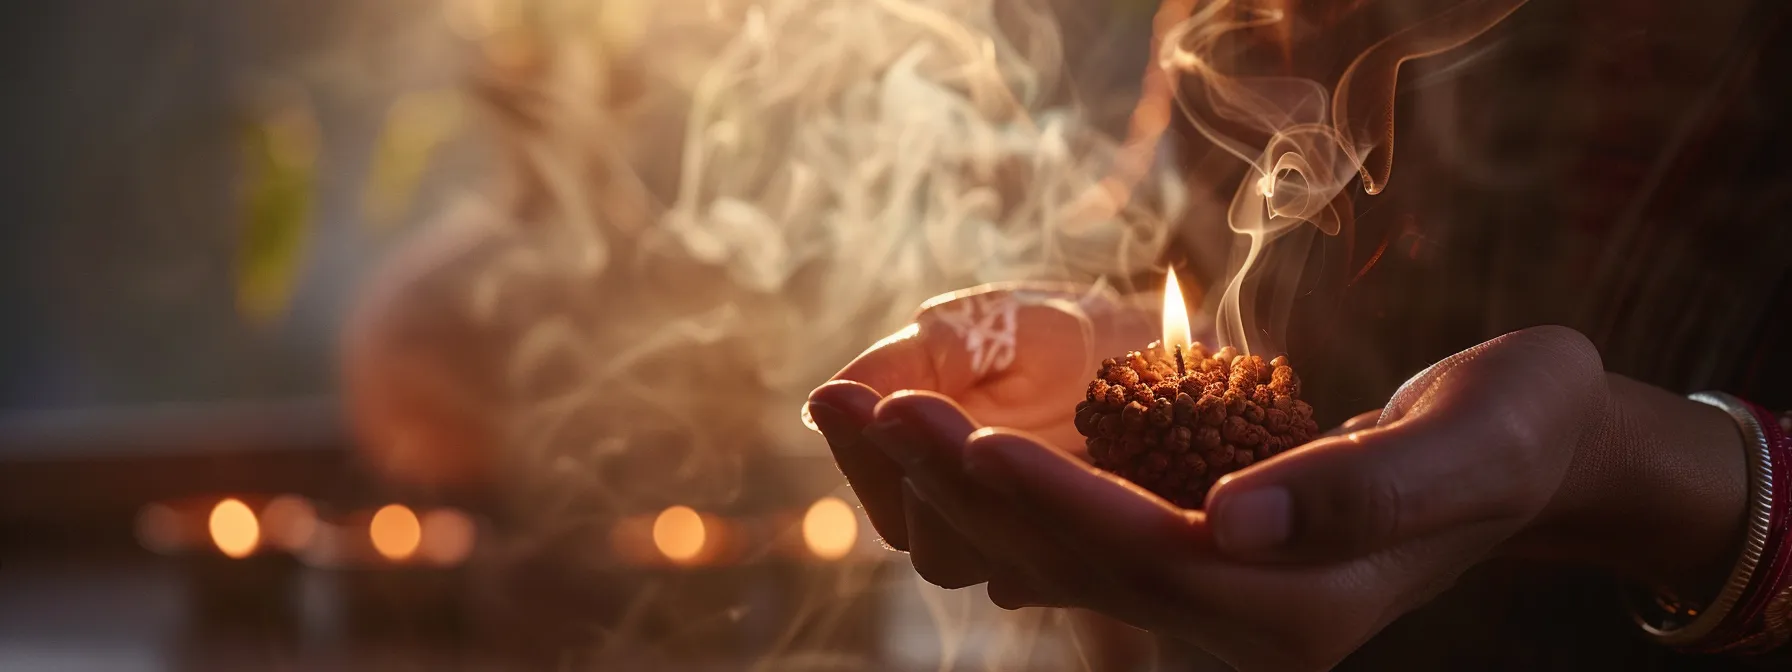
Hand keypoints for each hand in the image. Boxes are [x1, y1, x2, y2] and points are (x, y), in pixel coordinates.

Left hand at [816, 322, 1630, 670]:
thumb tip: (1232, 521)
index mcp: (1294, 609)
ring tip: (857, 413)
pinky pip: (1068, 532)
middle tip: (853, 406)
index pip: (1141, 553)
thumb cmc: (1512, 432)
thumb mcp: (1469, 449)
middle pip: (1066, 558)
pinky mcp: (1189, 556)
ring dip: (947, 484)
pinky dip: (994, 486)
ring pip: (1048, 550)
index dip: (1044, 497)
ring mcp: (1207, 595)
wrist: (1531, 455)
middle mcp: (1235, 618)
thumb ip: (1359, 491)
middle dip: (955, 482)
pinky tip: (930, 443)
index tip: (954, 434)